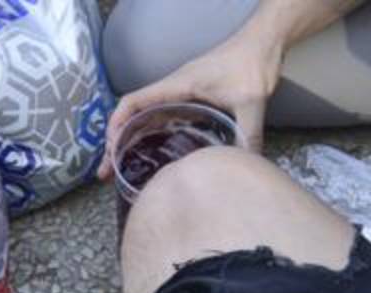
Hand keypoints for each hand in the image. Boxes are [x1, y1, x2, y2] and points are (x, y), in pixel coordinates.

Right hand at [98, 33, 282, 178]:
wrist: (264, 42)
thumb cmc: (251, 64)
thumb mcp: (251, 101)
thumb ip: (249, 133)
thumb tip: (246, 165)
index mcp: (175, 86)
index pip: (133, 102)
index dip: (116, 124)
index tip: (109, 149)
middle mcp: (171, 90)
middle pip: (131, 115)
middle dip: (114, 143)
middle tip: (106, 173)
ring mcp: (178, 94)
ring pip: (143, 118)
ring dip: (128, 141)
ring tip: (119, 168)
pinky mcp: (188, 98)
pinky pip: (159, 118)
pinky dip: (146, 135)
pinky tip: (148, 154)